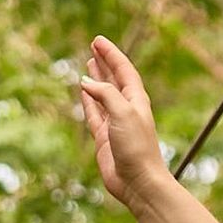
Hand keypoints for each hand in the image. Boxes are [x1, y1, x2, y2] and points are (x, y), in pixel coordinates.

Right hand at [75, 36, 167, 209]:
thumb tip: (86, 82)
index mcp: (137, 101)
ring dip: (97, 79)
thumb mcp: (123, 114)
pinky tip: (84, 90)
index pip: (124, 70)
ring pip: (104, 95)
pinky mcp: (105, 138)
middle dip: (106, 62)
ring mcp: (116, 124)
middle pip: (115, 79)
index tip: (98, 40)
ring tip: (89, 63)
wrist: (138, 183)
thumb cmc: (137, 148)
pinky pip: (95, 113)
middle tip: (94, 46)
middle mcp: (127, 110)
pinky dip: (89, 100)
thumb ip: (106, 94)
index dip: (112, 54)